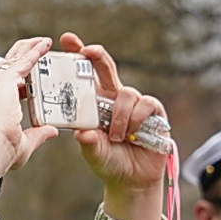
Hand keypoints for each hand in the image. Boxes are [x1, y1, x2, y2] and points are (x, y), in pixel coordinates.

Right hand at [0, 36, 59, 187]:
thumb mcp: (22, 144)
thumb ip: (36, 135)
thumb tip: (51, 131)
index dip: (14, 86)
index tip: (26, 85)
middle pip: (2, 70)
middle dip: (18, 59)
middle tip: (32, 52)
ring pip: (10, 61)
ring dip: (27, 50)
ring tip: (41, 43)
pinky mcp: (3, 81)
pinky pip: (22, 62)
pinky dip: (34, 52)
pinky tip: (45, 45)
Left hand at [59, 32, 166, 219]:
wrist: (131, 179)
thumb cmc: (108, 161)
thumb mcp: (93, 152)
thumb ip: (89, 142)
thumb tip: (82, 133)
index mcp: (94, 104)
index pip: (86, 76)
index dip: (78, 56)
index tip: (66, 40)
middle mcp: (113, 99)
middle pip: (106, 68)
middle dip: (97, 56)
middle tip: (88, 50)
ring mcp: (134, 103)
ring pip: (126, 93)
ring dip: (120, 115)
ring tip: (117, 136)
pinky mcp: (153, 112)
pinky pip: (146, 105)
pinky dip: (137, 119)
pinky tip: (133, 134)